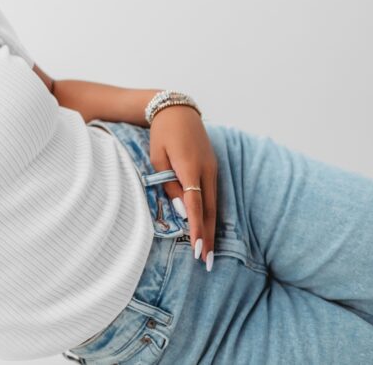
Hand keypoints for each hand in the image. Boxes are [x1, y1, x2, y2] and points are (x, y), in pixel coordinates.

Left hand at [148, 106, 217, 270]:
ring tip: (209, 252)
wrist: (178, 110)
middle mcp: (207, 170)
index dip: (196, 228)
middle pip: (209, 210)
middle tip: (206, 262)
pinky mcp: (213, 168)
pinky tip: (209, 228)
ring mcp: (213, 169)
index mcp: (190, 167)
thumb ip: (169, 183)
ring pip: (214, 205)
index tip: (197, 248)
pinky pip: (213, 195)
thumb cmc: (162, 134)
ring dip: (211, 228)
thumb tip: (181, 210)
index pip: (196, 204)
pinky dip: (211, 214)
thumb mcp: (158, 157)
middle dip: (208, 237)